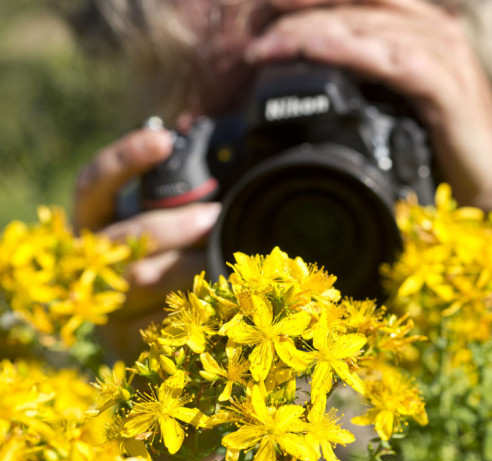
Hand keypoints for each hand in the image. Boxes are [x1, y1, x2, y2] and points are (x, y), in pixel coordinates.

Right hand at [75, 127, 220, 359]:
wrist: (138, 323)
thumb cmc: (160, 259)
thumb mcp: (159, 224)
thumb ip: (174, 197)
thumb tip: (209, 155)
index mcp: (93, 224)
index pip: (93, 184)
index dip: (124, 159)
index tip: (164, 140)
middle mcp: (88, 262)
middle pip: (127, 238)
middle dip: (175, 226)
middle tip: (214, 217)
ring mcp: (101, 303)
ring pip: (144, 279)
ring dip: (189, 266)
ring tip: (223, 260)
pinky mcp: (118, 339)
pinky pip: (157, 322)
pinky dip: (189, 308)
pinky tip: (215, 301)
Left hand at [246, 0, 491, 209]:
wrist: (483, 177)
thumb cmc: (434, 142)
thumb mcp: (390, 104)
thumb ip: (361, 83)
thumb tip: (312, 79)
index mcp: (412, 32)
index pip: (356, 2)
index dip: (311, 4)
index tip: (265, 17)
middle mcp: (428, 33)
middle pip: (356, 9)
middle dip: (301, 18)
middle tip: (257, 38)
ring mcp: (441, 56)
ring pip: (370, 30)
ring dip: (316, 35)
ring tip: (272, 45)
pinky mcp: (448, 88)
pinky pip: (395, 62)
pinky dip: (356, 54)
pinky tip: (322, 51)